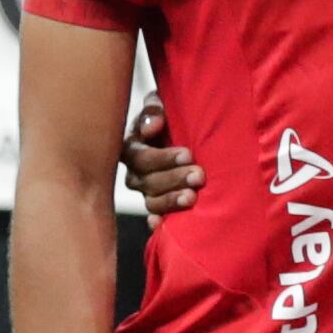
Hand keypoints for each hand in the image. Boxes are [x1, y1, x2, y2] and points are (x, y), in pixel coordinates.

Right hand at [122, 96, 201, 216]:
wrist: (186, 138)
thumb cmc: (173, 120)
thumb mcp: (163, 108)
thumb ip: (155, 109)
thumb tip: (153, 126)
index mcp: (133, 148)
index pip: (140, 156)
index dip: (162, 157)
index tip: (188, 154)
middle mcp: (136, 172)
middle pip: (148, 180)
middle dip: (174, 178)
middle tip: (198, 175)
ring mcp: (146, 192)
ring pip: (152, 201)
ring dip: (171, 200)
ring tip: (192, 197)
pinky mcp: (159, 207)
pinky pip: (155, 218)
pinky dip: (159, 222)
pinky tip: (164, 225)